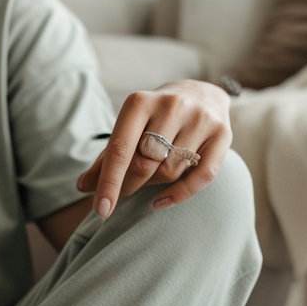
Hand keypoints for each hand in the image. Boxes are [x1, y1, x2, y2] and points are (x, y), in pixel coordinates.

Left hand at [76, 80, 231, 217]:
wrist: (201, 94)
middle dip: (129, 186)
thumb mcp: (128, 130)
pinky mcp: (223, 133)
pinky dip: (180, 195)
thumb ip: (106, 158)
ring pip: (170, 172)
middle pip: (144, 165)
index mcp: (140, 102)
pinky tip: (161, 201)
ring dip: (154, 186)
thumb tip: (83, 187)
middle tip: (126, 190)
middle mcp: (171, 105)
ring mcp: (200, 118)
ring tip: (150, 178)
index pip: (121, 150)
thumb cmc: (154, 120)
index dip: (108, 184)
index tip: (100, 211)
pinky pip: (201, 177)